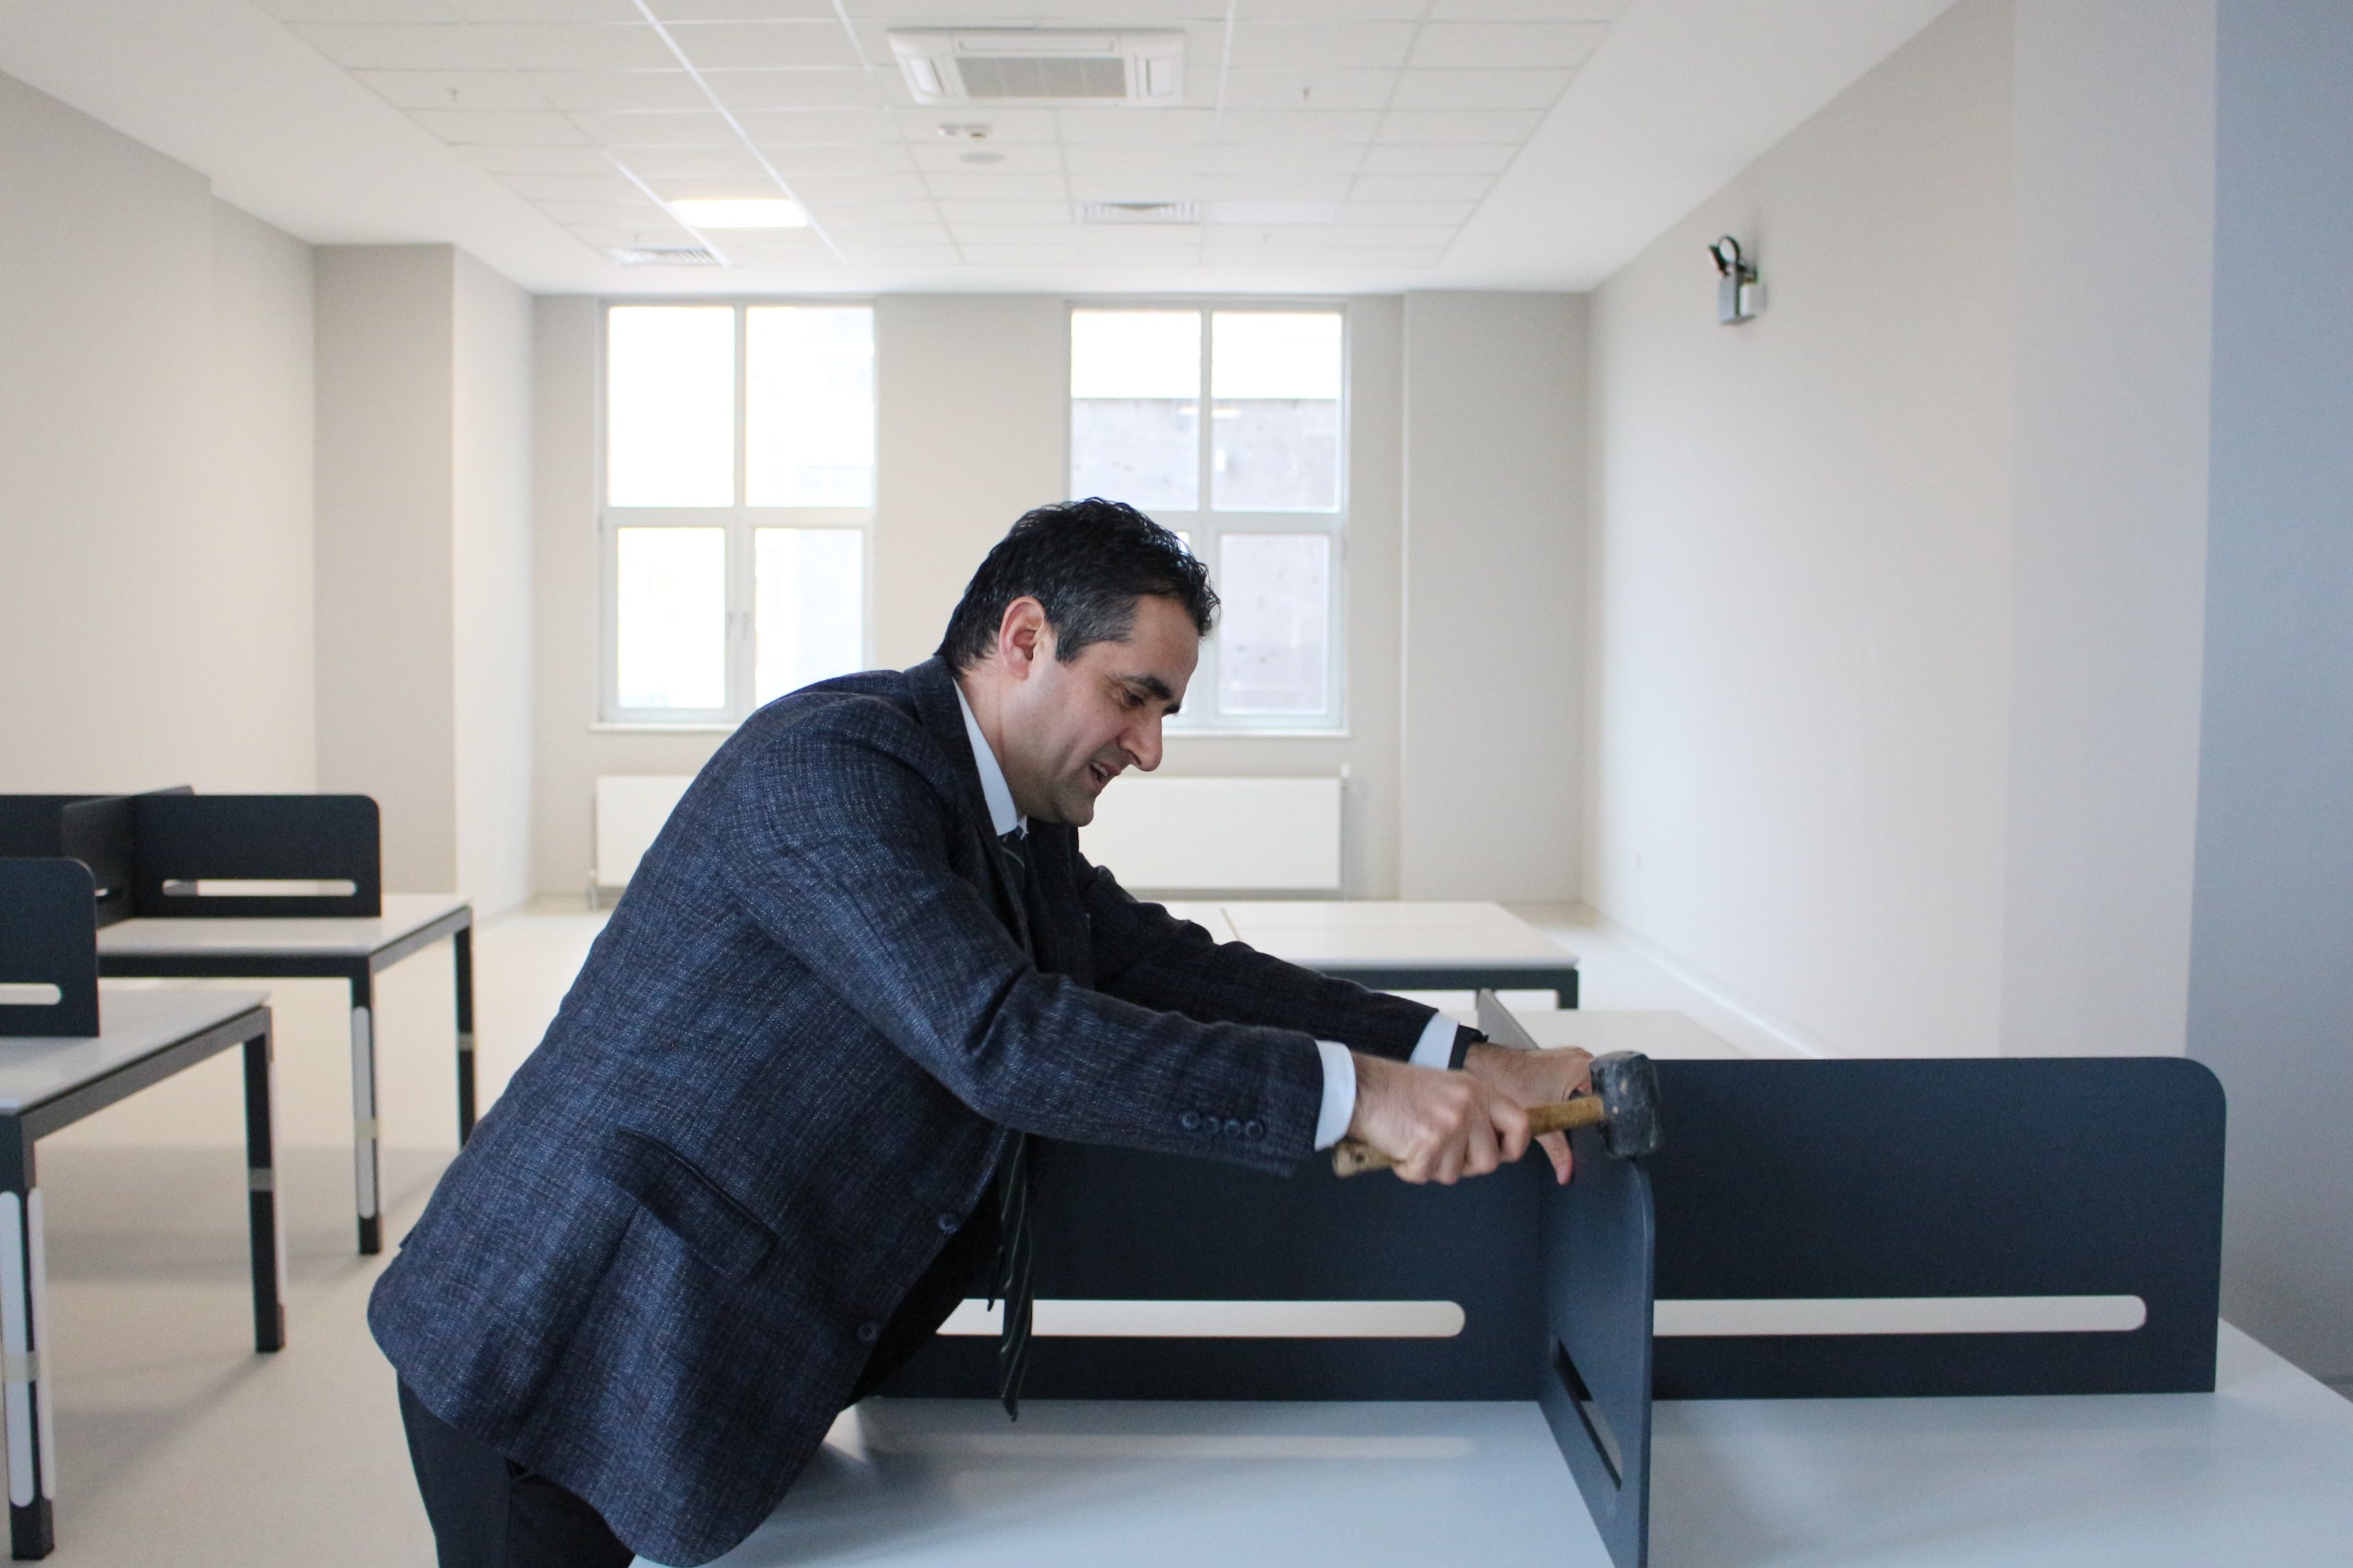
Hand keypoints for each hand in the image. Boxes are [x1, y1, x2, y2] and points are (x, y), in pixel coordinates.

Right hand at [1347, 1052, 1531, 1184]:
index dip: (1514, 1147)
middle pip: (1488, 1162)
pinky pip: (1424, 1176)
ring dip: (1432, 1167)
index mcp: (1478, 1091)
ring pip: (1454, 1175)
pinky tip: (1400, 1148)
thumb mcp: (1450, 1088)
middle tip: (1441, 1152)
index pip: (1520, 1125)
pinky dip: (1409, 1170)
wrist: (1363, 1086)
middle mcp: (1469, 1108)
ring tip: (1414, 1143)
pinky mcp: (1428, 1144)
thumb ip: (1475, 1111)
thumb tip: (1491, 1142)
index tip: (1500, 1154)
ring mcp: (1450, 1126)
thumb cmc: (1399, 1089)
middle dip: (1464, 1166)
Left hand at [1462, 1042, 1593, 1184]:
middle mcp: (1582, 1060)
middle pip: (1595, 1100)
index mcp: (1586, 1068)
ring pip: (1582, 1095)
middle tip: (1563, 1123)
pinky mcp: (1557, 1064)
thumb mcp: (1540, 1119)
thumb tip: (1567, 1171)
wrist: (1483, 1065)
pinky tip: (1547, 1104)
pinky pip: (1570, 1087)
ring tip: (1552, 1111)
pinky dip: (1561, 1099)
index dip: (1594, 1123)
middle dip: (1580, 1117)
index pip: (1605, 1104)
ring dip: (1570, 1109)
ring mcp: (1570, 1060)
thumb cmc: (1508, 1078)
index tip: (1580, 1131)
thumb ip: (1559, 1149)